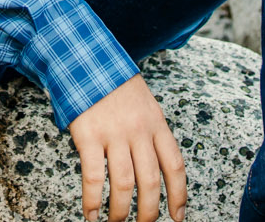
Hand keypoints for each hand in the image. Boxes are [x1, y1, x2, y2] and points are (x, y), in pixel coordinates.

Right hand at [67, 74, 186, 220]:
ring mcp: (114, 133)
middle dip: (150, 211)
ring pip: (125, 184)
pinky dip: (93, 200)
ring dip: (122, 211)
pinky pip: (94, 176)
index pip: (175, 165)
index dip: (179, 195)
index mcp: (157, 123)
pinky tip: (91, 214)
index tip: (178, 216)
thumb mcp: (144, 103)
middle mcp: (139, 130)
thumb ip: (152, 132)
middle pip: (151, 181)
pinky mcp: (89, 136)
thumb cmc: (114, 84)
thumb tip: (159, 167)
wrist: (85, 58)